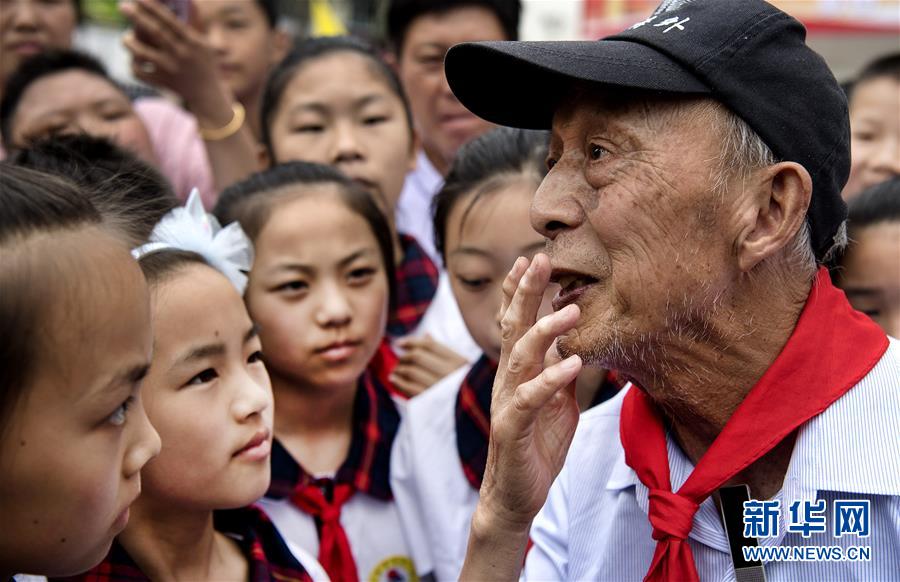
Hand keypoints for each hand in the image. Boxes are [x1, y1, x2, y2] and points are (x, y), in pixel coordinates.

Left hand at [120, 0, 225, 110]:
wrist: (207, 95)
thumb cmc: (205, 64)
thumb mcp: (204, 43)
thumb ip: (195, 23)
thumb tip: (189, 2)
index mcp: (192, 42)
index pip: (170, 20)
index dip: (153, 7)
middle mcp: (180, 54)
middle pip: (154, 32)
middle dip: (137, 17)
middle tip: (123, 7)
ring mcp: (170, 69)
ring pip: (141, 53)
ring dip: (129, 42)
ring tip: (126, 37)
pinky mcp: (162, 82)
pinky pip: (139, 72)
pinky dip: (133, 65)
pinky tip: (134, 59)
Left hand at [390, 335, 467, 395]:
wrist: (472, 413)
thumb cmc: (465, 387)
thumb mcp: (460, 368)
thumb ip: (443, 351)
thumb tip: (426, 335)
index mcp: (459, 362)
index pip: (430, 345)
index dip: (412, 342)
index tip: (399, 343)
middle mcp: (450, 374)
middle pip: (418, 357)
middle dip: (404, 356)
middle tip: (400, 360)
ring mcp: (440, 388)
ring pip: (411, 372)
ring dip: (399, 369)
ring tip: (396, 370)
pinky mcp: (431, 402)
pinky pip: (409, 388)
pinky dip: (398, 382)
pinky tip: (393, 379)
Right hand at [478, 253, 581, 530]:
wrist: (516, 493)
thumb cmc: (537, 444)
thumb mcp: (557, 400)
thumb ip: (560, 369)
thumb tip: (576, 341)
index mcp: (518, 370)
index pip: (516, 322)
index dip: (521, 290)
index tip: (531, 257)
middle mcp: (508, 379)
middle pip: (513, 327)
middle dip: (526, 292)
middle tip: (540, 259)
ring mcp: (508, 402)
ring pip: (520, 357)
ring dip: (545, 331)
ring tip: (572, 310)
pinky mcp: (513, 427)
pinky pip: (529, 399)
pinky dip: (550, 379)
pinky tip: (572, 363)